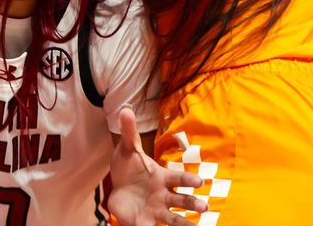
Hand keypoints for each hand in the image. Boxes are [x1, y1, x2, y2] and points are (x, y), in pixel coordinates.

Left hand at [108, 107, 207, 225]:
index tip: (200, 182)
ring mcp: (156, 209)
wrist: (118, 187)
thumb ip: (129, 131)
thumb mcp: (127, 148)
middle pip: (181, 200)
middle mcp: (164, 195)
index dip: (188, 179)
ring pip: (174, 219)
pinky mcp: (145, 221)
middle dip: (193, 203)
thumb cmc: (129, 167)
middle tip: (204, 208)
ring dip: (185, 223)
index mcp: (162, 177)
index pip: (178, 178)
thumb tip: (125, 109)